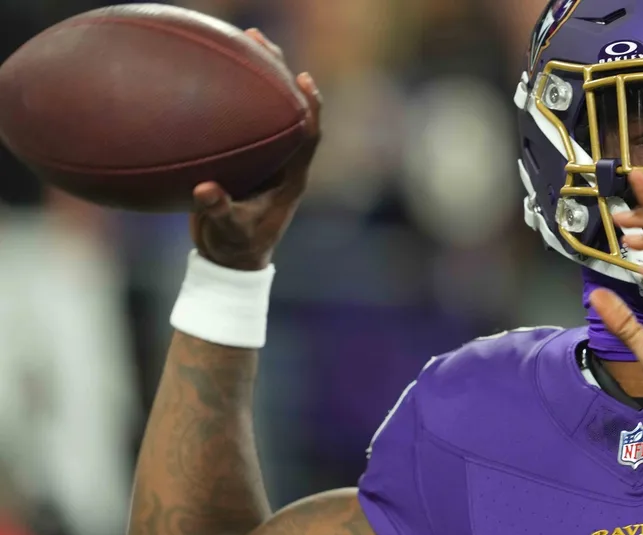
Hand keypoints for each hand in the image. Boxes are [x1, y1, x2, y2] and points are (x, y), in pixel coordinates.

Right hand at [189, 28, 321, 270]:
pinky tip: (209, 72)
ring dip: (259, 76)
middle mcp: (283, 162)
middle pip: (290, 110)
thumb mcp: (229, 232)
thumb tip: (205, 190)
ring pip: (268, 109)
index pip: (308, 136)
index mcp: (291, 178)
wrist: (231, 259)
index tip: (303, 79)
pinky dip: (232, 95)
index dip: (310, 107)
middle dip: (280, 74)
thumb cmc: (237, 248)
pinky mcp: (248, 158)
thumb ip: (219, 211)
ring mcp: (266, 158)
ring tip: (241, 40)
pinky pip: (244, 119)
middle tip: (260, 42)